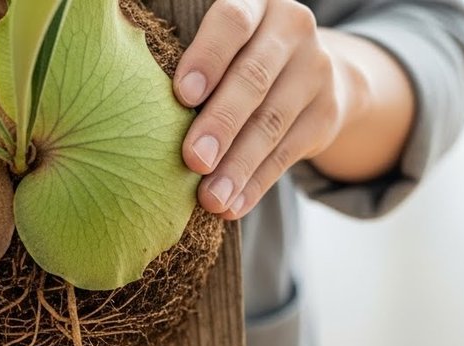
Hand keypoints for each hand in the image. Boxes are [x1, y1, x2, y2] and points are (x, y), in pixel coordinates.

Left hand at [174, 0, 353, 218]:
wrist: (315, 73)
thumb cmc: (238, 59)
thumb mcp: (224, 46)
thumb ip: (196, 66)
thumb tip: (137, 112)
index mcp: (257, 5)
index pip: (233, 22)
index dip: (207, 57)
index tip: (182, 95)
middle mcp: (292, 29)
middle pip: (253, 78)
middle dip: (221, 123)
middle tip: (192, 160)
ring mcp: (316, 71)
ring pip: (271, 122)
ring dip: (237, 165)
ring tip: (209, 198)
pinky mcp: (326, 114)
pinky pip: (286, 154)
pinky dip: (255, 184)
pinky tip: (231, 207)